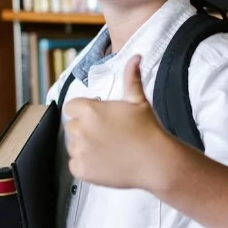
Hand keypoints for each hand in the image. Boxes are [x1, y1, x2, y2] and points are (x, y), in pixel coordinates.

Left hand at [63, 55, 176, 190]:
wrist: (155, 161)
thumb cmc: (148, 129)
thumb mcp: (138, 100)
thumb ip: (131, 78)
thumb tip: (135, 57)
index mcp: (89, 110)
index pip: (72, 107)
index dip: (84, 113)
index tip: (100, 120)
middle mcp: (81, 129)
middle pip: (72, 127)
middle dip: (85, 130)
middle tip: (108, 136)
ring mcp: (80, 151)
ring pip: (73, 147)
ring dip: (85, 148)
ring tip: (109, 150)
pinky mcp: (81, 170)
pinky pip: (75, 165)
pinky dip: (86, 166)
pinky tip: (105, 163)